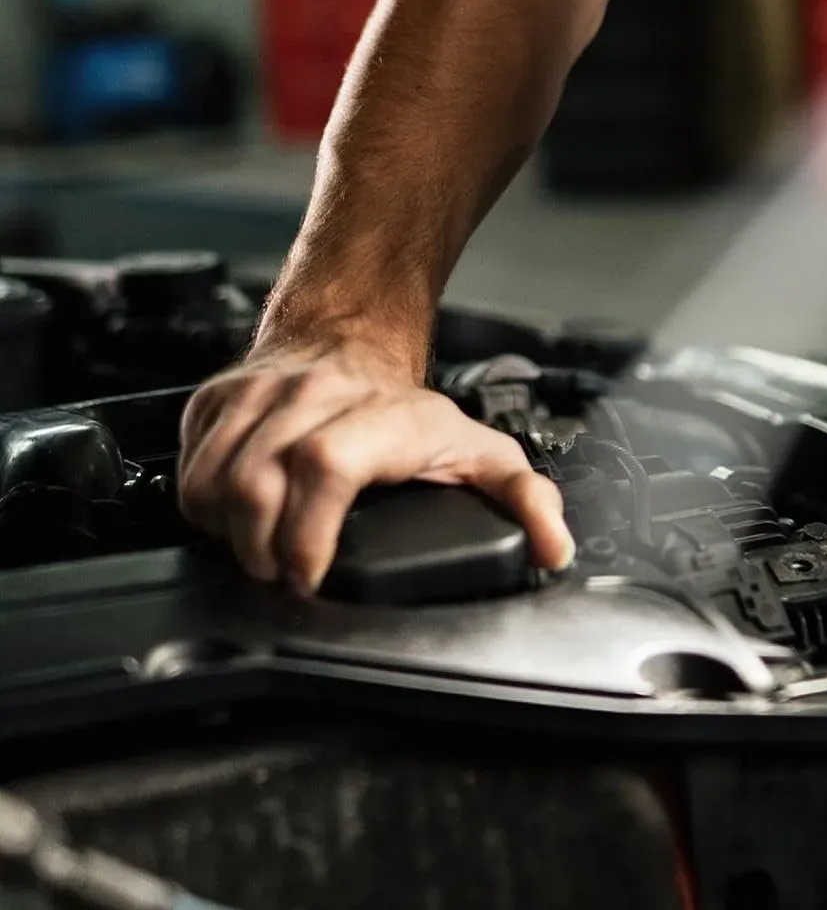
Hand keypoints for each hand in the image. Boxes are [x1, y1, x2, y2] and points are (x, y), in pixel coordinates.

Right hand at [178, 336, 575, 595]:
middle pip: (257, 481)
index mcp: (381, 416)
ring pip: (213, 478)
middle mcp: (315, 396)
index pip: (325, 464)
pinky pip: (188, 467)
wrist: (353, 335)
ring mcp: (260, 395)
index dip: (308, 533)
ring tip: (261, 549)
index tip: (309, 575)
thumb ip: (525, 499)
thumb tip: (554, 546)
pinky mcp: (216, 400)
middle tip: (284, 574)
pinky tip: (235, 516)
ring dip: (229, 532)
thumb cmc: (411, 409)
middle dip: (262, 550)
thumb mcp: (481, 449)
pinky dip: (203, 504)